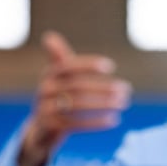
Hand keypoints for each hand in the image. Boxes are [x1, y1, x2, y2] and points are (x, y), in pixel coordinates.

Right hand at [19, 31, 131, 165]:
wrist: (41, 129)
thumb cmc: (56, 97)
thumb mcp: (56, 77)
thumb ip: (58, 57)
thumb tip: (49, 36)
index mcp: (49, 74)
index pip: (69, 66)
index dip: (88, 65)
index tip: (110, 66)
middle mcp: (45, 90)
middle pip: (77, 87)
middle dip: (103, 88)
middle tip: (125, 90)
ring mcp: (45, 109)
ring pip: (78, 105)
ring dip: (103, 104)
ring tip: (122, 103)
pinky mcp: (50, 126)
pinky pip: (77, 124)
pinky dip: (97, 123)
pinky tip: (114, 120)